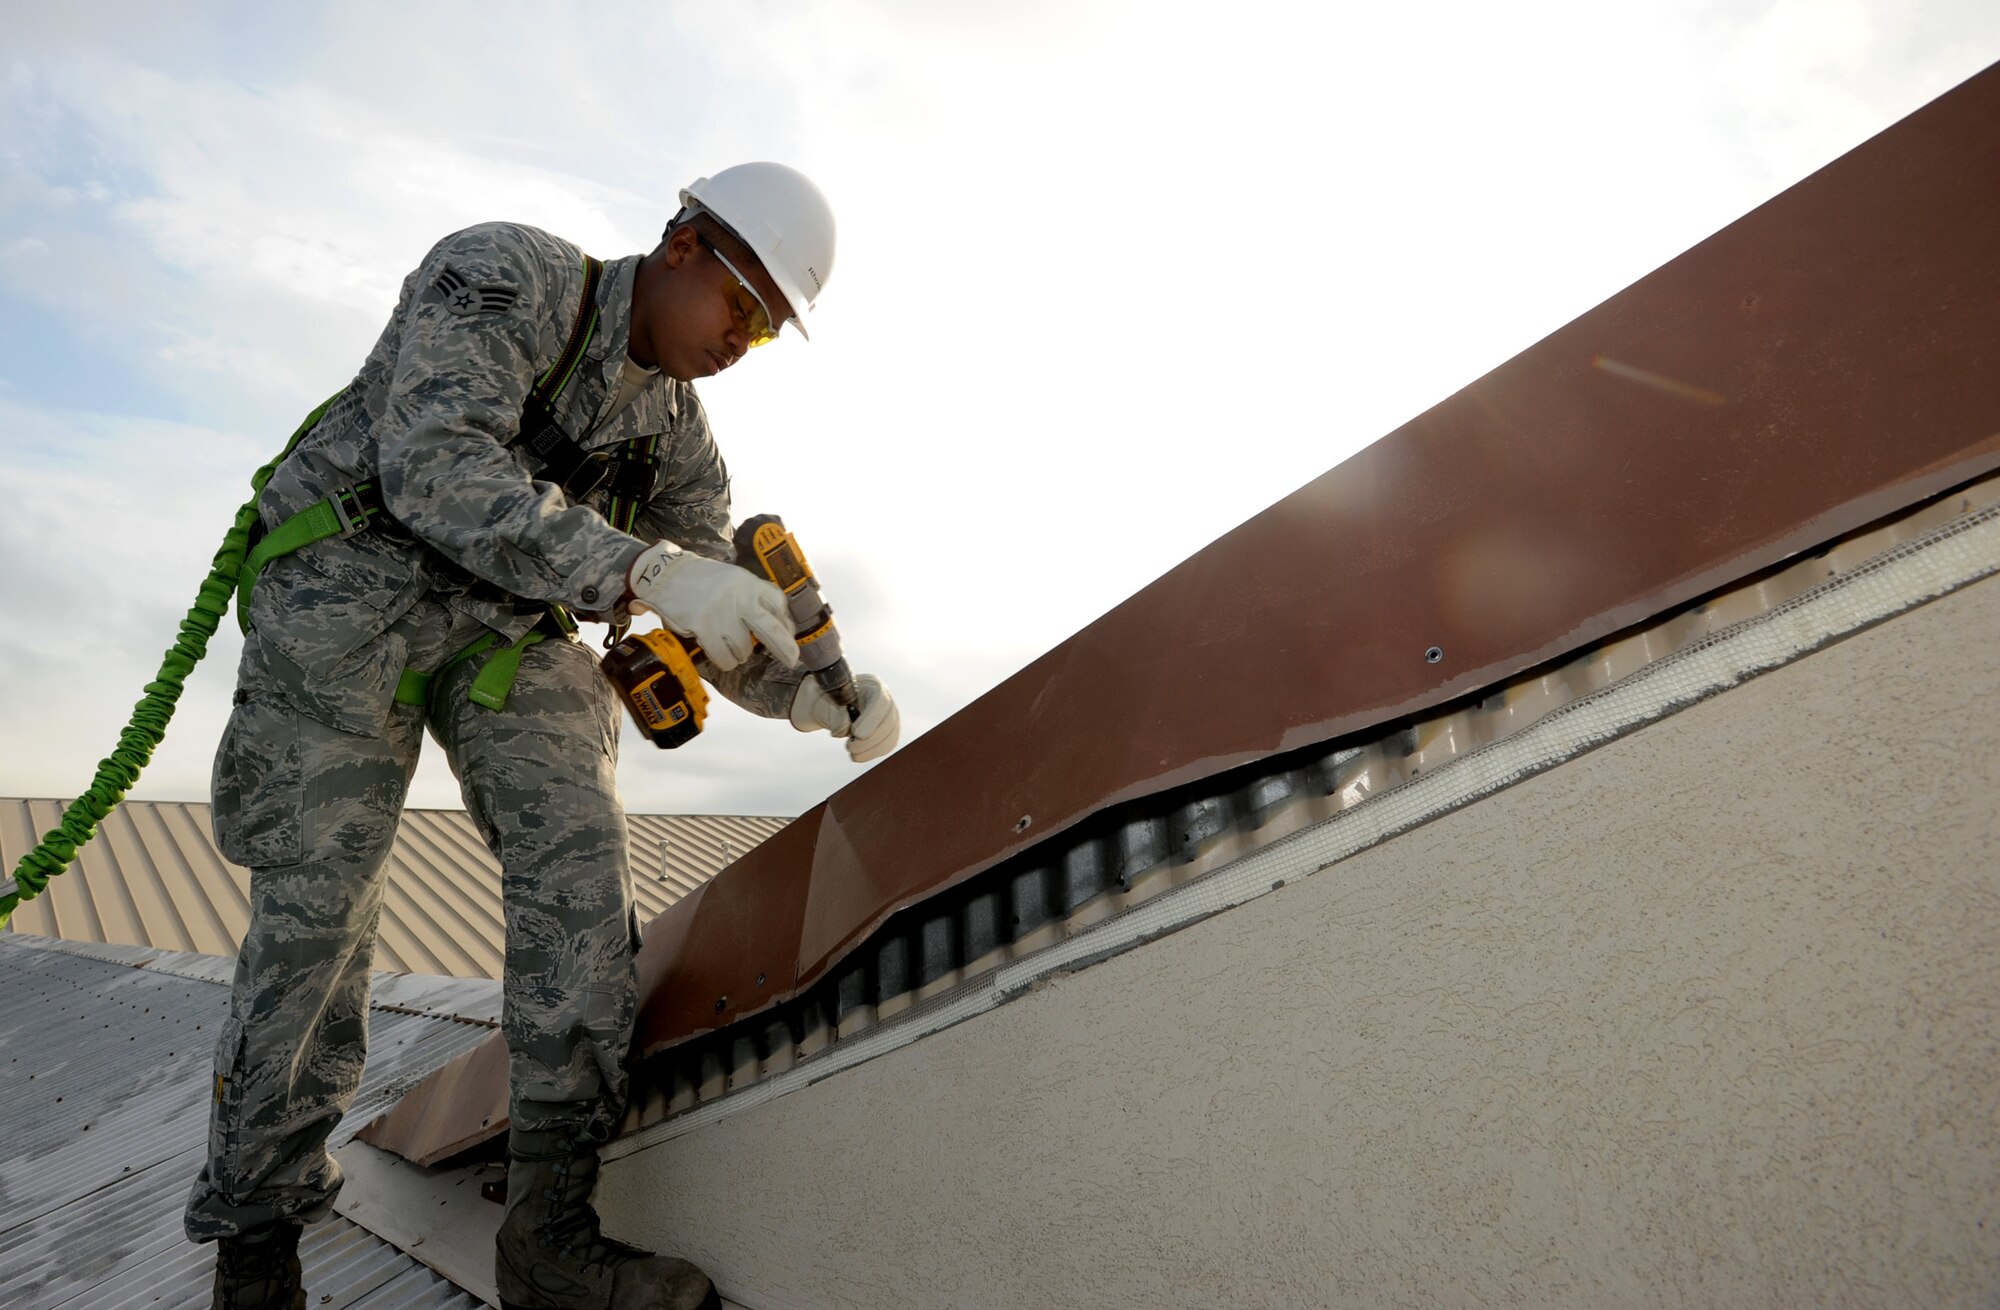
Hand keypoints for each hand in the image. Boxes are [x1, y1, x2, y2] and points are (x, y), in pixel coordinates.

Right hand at [626, 542, 798, 671]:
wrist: (663, 573)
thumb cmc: (698, 579)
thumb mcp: (730, 577)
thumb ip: (750, 595)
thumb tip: (773, 623)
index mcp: (747, 581)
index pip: (778, 602)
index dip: (785, 621)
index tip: (787, 632)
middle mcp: (739, 596)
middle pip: (771, 629)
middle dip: (785, 648)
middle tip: (791, 660)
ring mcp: (721, 612)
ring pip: (744, 649)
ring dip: (739, 654)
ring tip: (728, 645)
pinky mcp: (704, 626)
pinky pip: (724, 657)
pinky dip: (724, 660)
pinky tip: (720, 655)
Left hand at [791, 673, 898, 762]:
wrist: (835, 708)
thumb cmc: (832, 702)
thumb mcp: (830, 704)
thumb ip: (838, 715)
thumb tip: (846, 729)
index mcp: (873, 686)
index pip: (881, 702)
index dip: (872, 720)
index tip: (857, 734)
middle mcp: (887, 701)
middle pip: (888, 723)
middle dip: (869, 740)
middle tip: (850, 747)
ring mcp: (891, 718)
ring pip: (889, 738)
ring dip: (869, 750)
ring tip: (851, 750)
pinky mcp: (890, 734)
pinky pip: (886, 747)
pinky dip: (871, 753)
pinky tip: (858, 754)